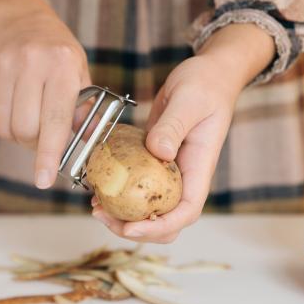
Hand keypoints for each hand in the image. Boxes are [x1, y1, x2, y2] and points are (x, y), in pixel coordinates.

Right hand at [0, 0, 90, 188]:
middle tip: (42, 134)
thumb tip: (88, 148)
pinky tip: (9, 106)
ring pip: (4, 128)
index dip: (48, 155)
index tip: (43, 180)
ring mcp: (0, 64)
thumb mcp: (78, 75)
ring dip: (16, 134)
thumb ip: (84, 112)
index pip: (54, 121)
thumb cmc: (57, 55)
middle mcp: (29, 62)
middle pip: (25, 130)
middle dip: (34, 143)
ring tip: (27, 114)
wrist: (19, 19)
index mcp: (62, 65)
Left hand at [92, 24, 275, 242]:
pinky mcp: (152, 161)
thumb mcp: (189, 101)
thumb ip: (174, 126)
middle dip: (135, 229)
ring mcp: (167, 172)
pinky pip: (136, 187)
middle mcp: (184, 177)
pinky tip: (97, 186)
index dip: (159, 227)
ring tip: (95, 206)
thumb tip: (157, 152)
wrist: (208, 74)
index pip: (185, 212)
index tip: (131, 227)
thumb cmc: (206, 85)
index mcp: (198, 169)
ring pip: (148, 209)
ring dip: (122, 216)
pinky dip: (118, 193)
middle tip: (102, 215)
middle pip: (165, 222)